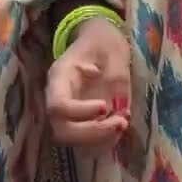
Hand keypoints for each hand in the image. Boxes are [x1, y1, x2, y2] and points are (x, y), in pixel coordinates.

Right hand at [46, 16, 130, 149]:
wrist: (99, 41)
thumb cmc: (103, 41)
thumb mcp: (113, 50)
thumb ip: (116, 77)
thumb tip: (117, 106)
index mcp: (60, 76)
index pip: (57, 105)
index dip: (79, 112)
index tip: (105, 106)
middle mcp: (58, 98)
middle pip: (61, 130)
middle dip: (92, 133)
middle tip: (120, 123)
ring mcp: (67, 111)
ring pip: (72, 139)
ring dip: (99, 139)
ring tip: (123, 122)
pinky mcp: (79, 120)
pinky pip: (85, 140)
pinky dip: (104, 140)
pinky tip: (121, 124)